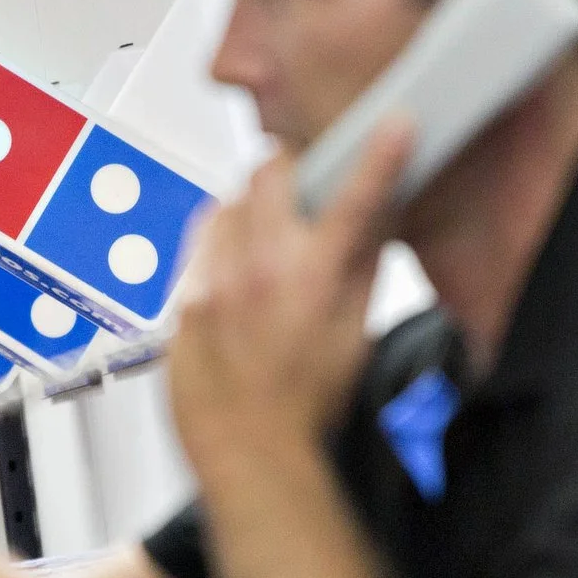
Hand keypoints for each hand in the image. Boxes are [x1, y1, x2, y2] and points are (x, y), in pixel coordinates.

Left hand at [167, 121, 415, 477]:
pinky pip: (200, 246)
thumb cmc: (306, 406)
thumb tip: (376, 217)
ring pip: (228, 203)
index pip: (354, 198)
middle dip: (290, 171)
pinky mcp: (181, 299)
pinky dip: (222, 246)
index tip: (395, 125)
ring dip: (253, 208)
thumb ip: (362, 267)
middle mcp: (255, 272)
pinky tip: (240, 278)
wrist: (247, 453)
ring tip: (270, 243)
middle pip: (269, 173)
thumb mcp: (354, 335)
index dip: (380, 154)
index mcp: (311, 281)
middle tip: (305, 190)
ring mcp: (210, 282)